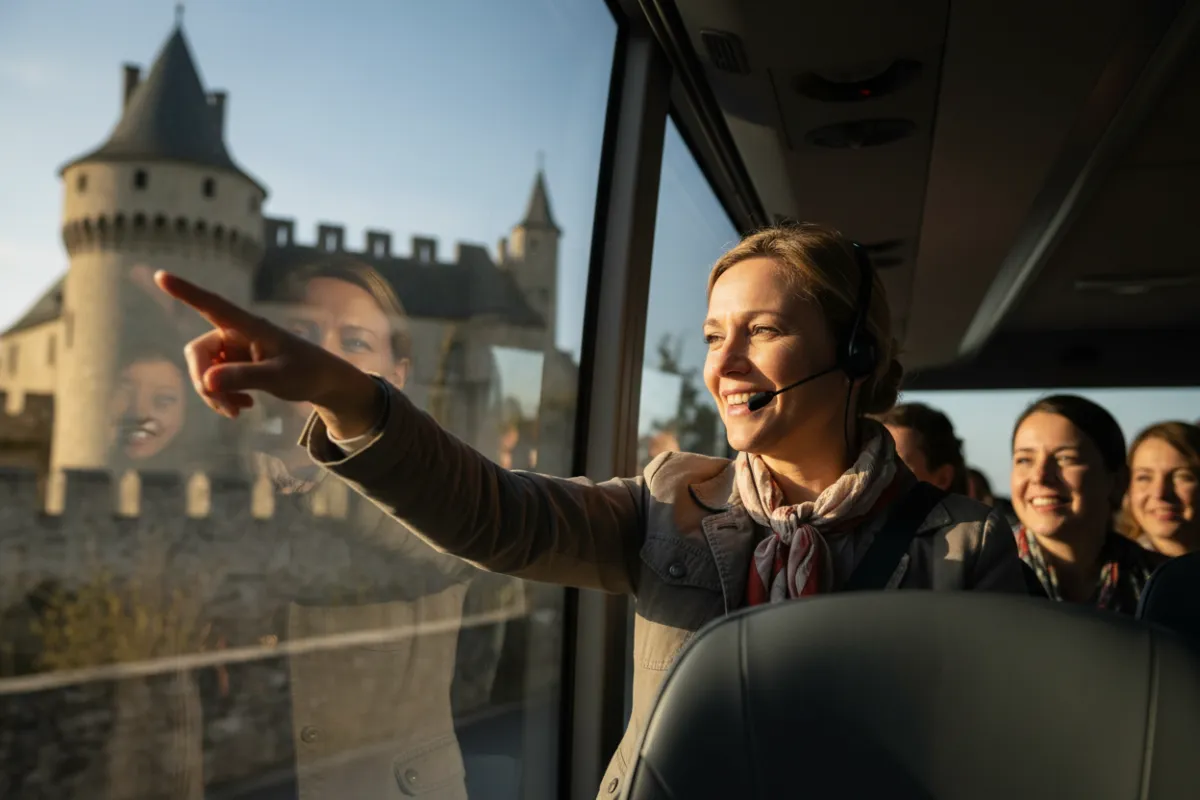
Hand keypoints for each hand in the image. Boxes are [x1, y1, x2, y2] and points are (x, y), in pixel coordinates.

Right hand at [154, 271, 382, 439]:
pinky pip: (214, 381)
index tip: (161, 275)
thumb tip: (207, 381)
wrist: (324, 383)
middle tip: (227, 407)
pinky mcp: (235, 365)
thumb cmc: (307, 372)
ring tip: (239, 411)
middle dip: (205, 382)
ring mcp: (234, 350)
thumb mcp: (279, 377)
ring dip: (215, 395)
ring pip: (204, 371)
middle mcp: (236, 334)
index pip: (213, 305)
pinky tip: (244, 406)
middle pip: (199, 354)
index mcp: (250, 326)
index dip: (186, 291)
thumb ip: (245, 377)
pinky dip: (222, 397)